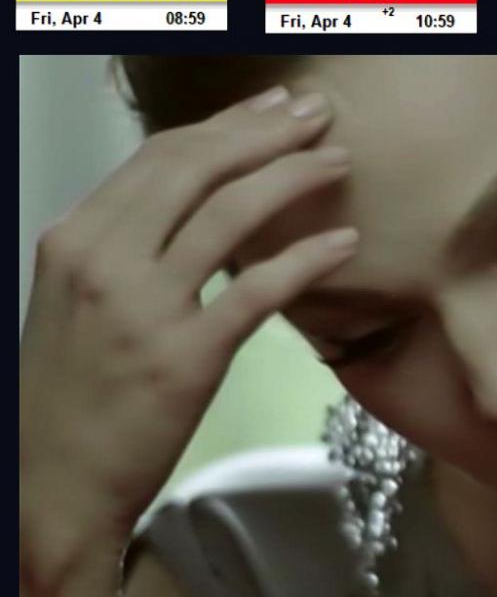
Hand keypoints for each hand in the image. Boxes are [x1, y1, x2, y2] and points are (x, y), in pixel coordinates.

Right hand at [19, 85, 357, 558]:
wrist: (52, 485)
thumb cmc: (71, 395)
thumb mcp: (78, 301)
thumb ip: (127, 248)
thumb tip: (191, 205)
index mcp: (75, 238)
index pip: (159, 157)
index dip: (225, 125)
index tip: (271, 110)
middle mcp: (102, 260)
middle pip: (197, 168)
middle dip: (265, 133)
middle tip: (317, 116)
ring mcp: (143, 308)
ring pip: (229, 215)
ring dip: (293, 178)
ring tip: (339, 162)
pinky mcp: (184, 359)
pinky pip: (257, 291)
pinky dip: (306, 259)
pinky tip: (344, 244)